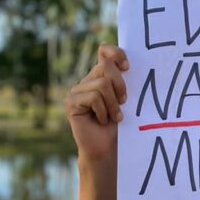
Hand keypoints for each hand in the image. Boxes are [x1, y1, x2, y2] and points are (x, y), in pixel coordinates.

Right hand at [65, 45, 128, 160]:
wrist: (109, 148)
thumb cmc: (122, 125)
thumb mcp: (127, 98)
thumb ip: (124, 80)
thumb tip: (127, 64)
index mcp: (102, 76)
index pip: (104, 51)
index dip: (116, 53)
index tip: (128, 67)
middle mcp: (88, 80)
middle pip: (106, 66)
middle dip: (120, 85)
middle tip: (124, 102)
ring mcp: (77, 90)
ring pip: (102, 84)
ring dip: (113, 104)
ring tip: (114, 116)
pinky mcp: (71, 102)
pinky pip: (93, 97)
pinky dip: (103, 111)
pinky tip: (101, 120)